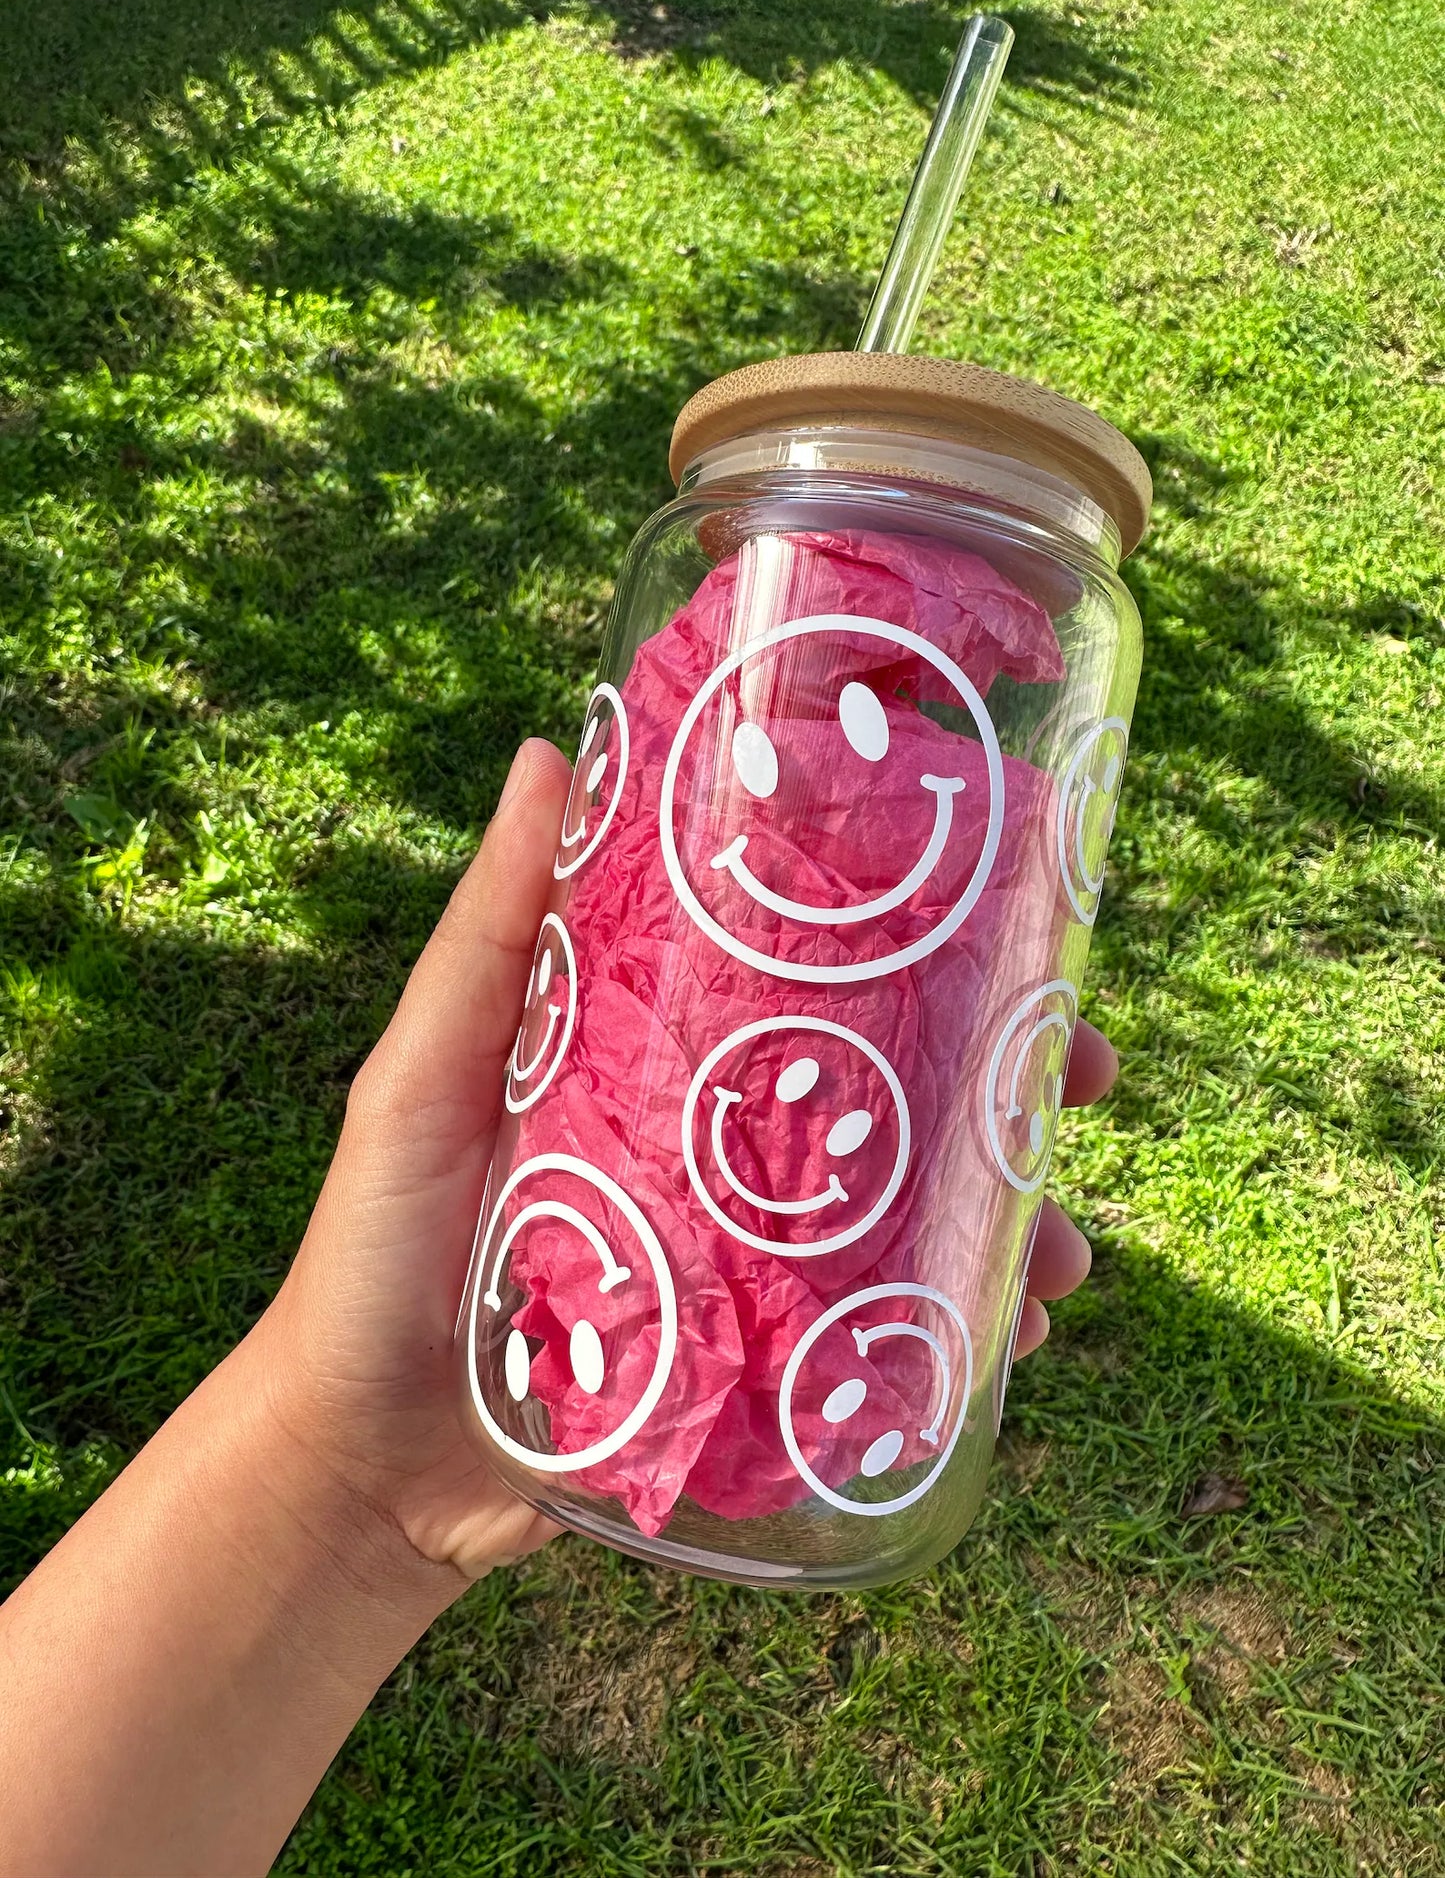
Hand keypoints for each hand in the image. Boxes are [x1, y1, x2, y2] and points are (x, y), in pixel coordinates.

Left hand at [256, 738, 1111, 1583]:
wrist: (359, 1464)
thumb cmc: (374, 1249)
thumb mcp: (422, 1076)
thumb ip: (490, 934)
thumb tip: (548, 749)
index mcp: (666, 1062)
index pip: (812, 980)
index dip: (918, 944)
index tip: (1014, 908)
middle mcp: (725, 1150)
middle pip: (893, 1096)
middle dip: (1008, 1086)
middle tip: (1086, 1082)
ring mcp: (751, 1262)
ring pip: (912, 1221)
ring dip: (1010, 1224)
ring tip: (1065, 1255)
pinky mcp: (758, 1370)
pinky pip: (880, 1343)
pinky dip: (956, 1339)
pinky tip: (1009, 1342)